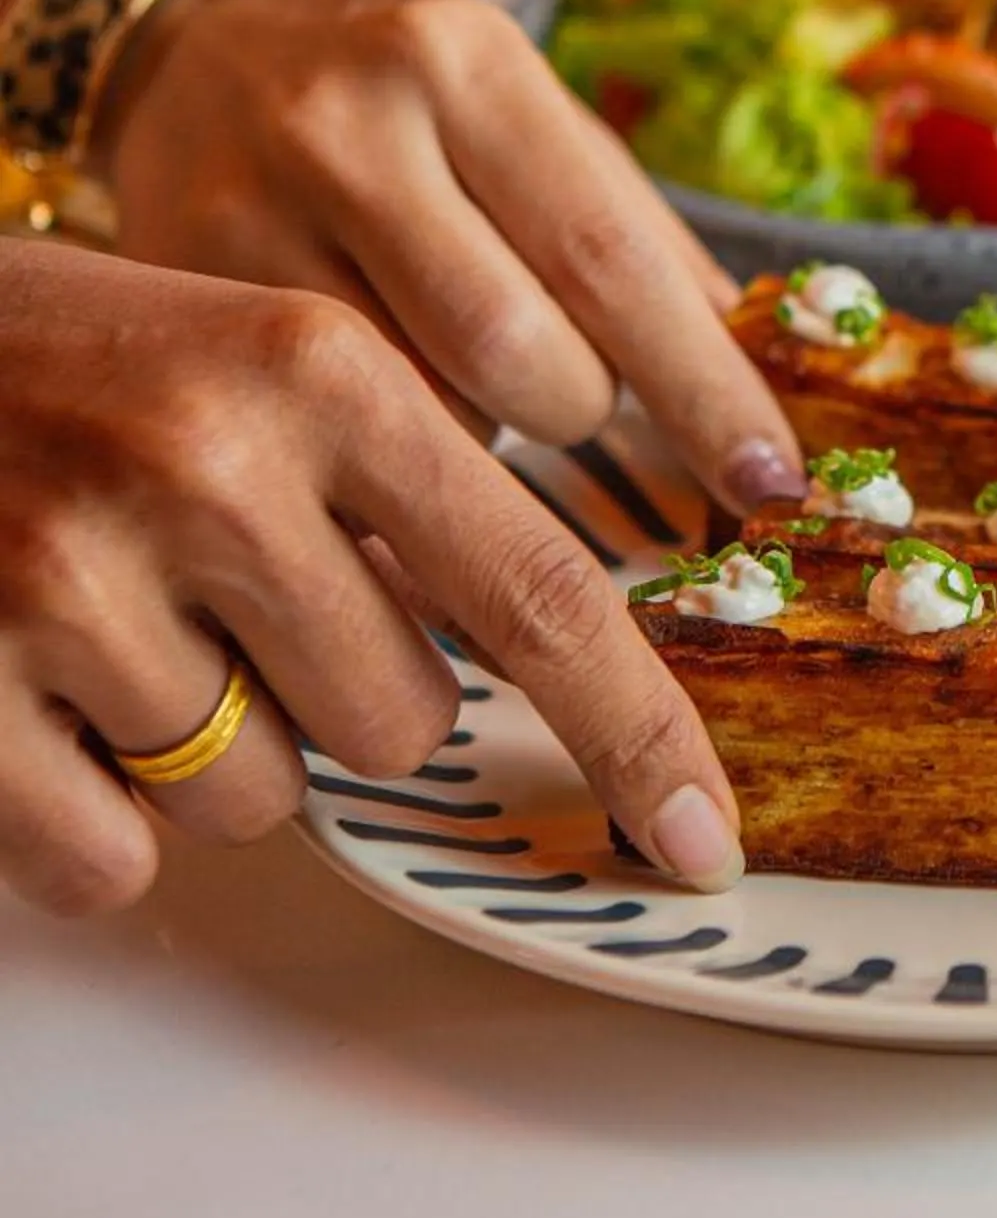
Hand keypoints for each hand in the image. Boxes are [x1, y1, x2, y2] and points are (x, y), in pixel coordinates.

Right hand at [0, 241, 746, 914]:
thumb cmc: (88, 363)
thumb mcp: (270, 355)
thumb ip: (408, 481)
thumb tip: (563, 652)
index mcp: (324, 368)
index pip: (540, 594)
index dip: (639, 735)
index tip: (709, 841)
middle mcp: (212, 463)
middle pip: (400, 725)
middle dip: (340, 696)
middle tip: (231, 596)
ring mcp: (73, 574)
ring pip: (261, 802)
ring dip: (213, 750)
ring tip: (122, 619)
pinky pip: (114, 862)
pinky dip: (92, 819)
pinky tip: (40, 695)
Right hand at [96, 0, 803, 508]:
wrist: (186, 29)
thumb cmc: (396, 83)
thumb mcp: (522, 107)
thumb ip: (633, 234)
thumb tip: (748, 391)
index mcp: (467, 62)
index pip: (611, 256)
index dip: (703, 387)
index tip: (773, 482)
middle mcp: (352, 126)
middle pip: (518, 354)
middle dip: (579, 407)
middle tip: (576, 394)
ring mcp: (251, 212)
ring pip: (420, 410)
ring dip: (484, 433)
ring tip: (469, 377)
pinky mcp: (182, 289)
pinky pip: (327, 432)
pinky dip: (394, 447)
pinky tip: (386, 406)